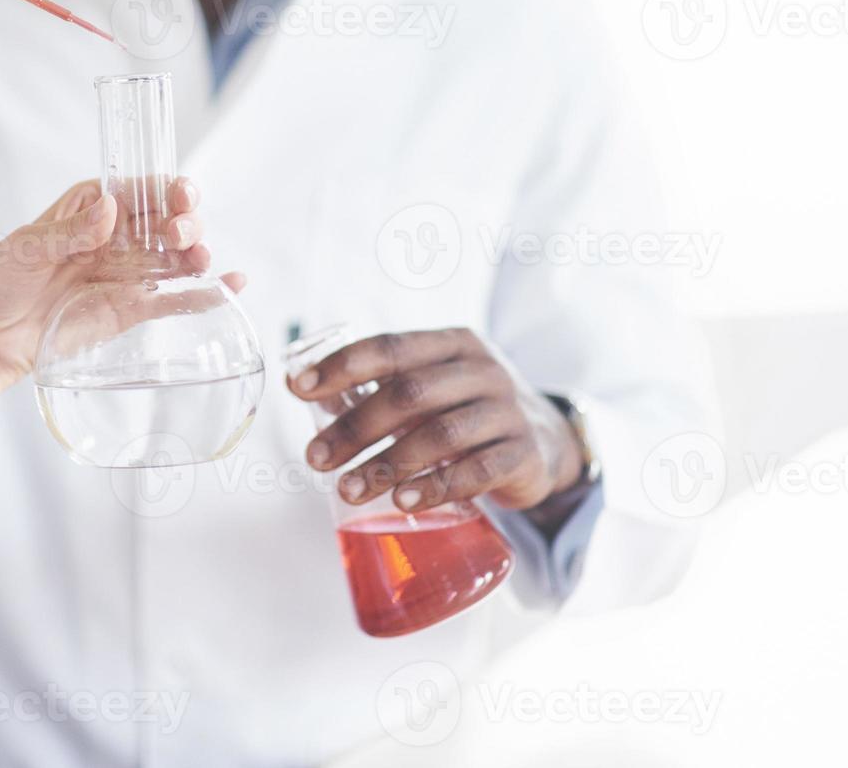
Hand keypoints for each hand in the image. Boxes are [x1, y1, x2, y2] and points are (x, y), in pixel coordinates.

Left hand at [0, 178, 241, 453]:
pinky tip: (231, 287)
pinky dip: (201, 295)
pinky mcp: (127, 312)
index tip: (179, 193)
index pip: (135, 190)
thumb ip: (69, 233)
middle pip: (162, 222)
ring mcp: (123, 276)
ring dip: (195, 254)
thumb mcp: (24, 250)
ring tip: (202, 259)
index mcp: (87, 210)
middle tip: (183, 233)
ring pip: (172, 258)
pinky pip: (170, 300)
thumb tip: (110, 209)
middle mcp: (112, 240)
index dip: (163, 188)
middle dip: (182, 221)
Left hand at [287, 329, 583, 512]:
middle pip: (409, 394)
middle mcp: (482, 371)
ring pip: (440, 434)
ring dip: (388, 464)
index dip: (341, 366)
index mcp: (452, 345)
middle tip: (316, 459)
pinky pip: (477, 472)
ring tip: (348, 490)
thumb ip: (379, 386)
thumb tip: (301, 387)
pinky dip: (435, 488)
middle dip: (355, 427)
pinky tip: (403, 503)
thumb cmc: (468, 411)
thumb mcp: (434, 387)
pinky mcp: (524, 455)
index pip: (390, 348)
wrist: (549, 442)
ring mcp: (508, 412)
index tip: (298, 388)